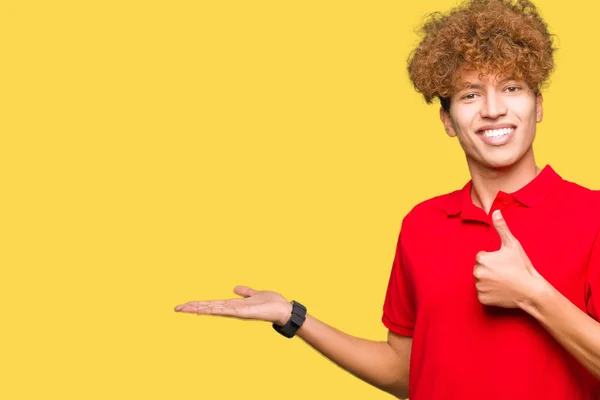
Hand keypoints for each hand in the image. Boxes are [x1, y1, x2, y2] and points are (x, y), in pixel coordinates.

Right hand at [174, 285, 293, 325]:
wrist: (283, 309)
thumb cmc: (272, 303)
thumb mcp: (255, 294)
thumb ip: (245, 292)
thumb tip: (235, 288)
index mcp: (234, 305)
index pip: (213, 304)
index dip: (199, 304)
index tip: (185, 305)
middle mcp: (232, 309)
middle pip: (209, 307)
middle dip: (193, 308)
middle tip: (176, 308)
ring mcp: (236, 312)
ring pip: (213, 309)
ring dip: (199, 308)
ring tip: (184, 308)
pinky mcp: (243, 313)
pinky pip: (226, 310)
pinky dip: (214, 309)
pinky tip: (204, 309)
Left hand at [473, 210, 545, 307]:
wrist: (531, 291)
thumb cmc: (522, 266)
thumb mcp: (512, 245)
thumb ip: (501, 228)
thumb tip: (495, 211)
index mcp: (481, 259)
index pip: (482, 256)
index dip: (494, 259)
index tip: (505, 263)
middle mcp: (477, 272)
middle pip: (480, 268)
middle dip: (490, 269)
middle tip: (505, 273)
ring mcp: (479, 287)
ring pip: (481, 280)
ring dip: (489, 281)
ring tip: (504, 281)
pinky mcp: (482, 299)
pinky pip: (482, 293)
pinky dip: (490, 293)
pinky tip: (502, 291)